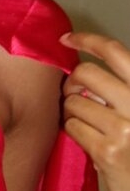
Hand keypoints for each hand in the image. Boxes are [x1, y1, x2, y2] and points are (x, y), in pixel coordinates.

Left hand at [61, 32, 129, 190]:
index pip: (117, 53)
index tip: (66, 38)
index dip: (88, 40)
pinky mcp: (108, 151)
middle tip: (72, 96)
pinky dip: (70, 130)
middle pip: (86, 75)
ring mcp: (126, 128)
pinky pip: (70, 126)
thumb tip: (82, 72)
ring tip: (83, 123)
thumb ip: (121, 92)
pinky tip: (84, 139)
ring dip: (69, 111)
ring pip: (73, 102)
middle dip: (71, 83)